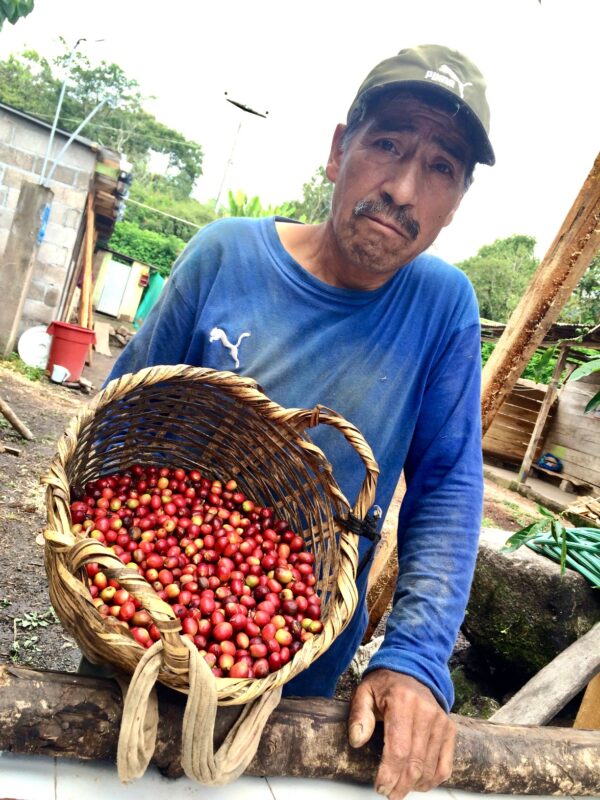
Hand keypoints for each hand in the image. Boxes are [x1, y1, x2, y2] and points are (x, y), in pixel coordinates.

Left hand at [348, 669, 454, 797]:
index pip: (398, 749)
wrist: (412, 669)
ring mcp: (441, 722)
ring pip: (430, 768)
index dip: (389, 774)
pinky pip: (445, 765)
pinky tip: (418, 783)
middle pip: (415, 763)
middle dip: (400, 785)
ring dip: (414, 786)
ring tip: (399, 788)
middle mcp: (426, 712)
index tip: (380, 786)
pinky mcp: (450, 729)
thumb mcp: (365, 692)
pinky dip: (432, 780)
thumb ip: (359, 715)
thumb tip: (356, 741)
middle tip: (387, 792)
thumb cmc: (385, 684)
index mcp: (402, 702)